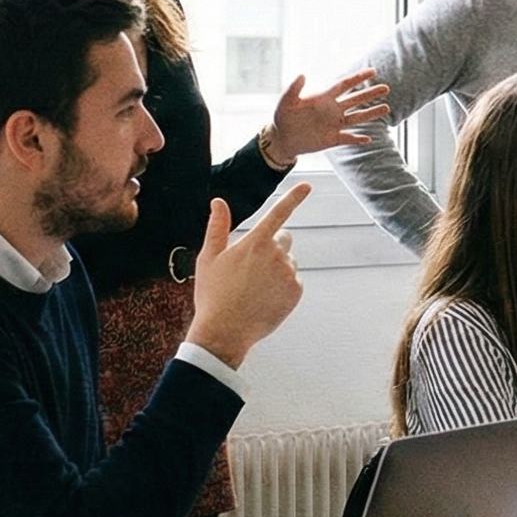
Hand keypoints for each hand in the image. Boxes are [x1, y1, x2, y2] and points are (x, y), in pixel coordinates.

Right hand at [184, 186, 309, 368]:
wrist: (225, 331)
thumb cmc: (213, 294)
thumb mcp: (208, 258)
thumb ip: (217, 227)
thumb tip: (219, 202)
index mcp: (255, 242)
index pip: (278, 213)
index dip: (294, 197)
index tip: (307, 186)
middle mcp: (277, 255)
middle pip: (283, 239)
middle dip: (272, 246)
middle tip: (251, 266)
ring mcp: (289, 273)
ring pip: (288, 261)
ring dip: (277, 268)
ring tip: (254, 287)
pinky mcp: (296, 291)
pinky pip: (294, 280)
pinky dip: (283, 286)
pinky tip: (264, 298)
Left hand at [268, 70, 390, 159]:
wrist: (281, 138)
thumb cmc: (282, 118)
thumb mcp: (285, 102)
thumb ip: (293, 89)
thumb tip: (302, 74)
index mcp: (323, 98)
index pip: (345, 85)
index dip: (358, 77)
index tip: (372, 71)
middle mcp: (332, 110)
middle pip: (356, 100)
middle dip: (370, 94)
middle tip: (386, 88)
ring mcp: (334, 124)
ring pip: (357, 117)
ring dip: (371, 113)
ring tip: (386, 108)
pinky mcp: (332, 139)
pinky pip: (349, 138)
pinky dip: (358, 139)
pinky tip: (369, 138)